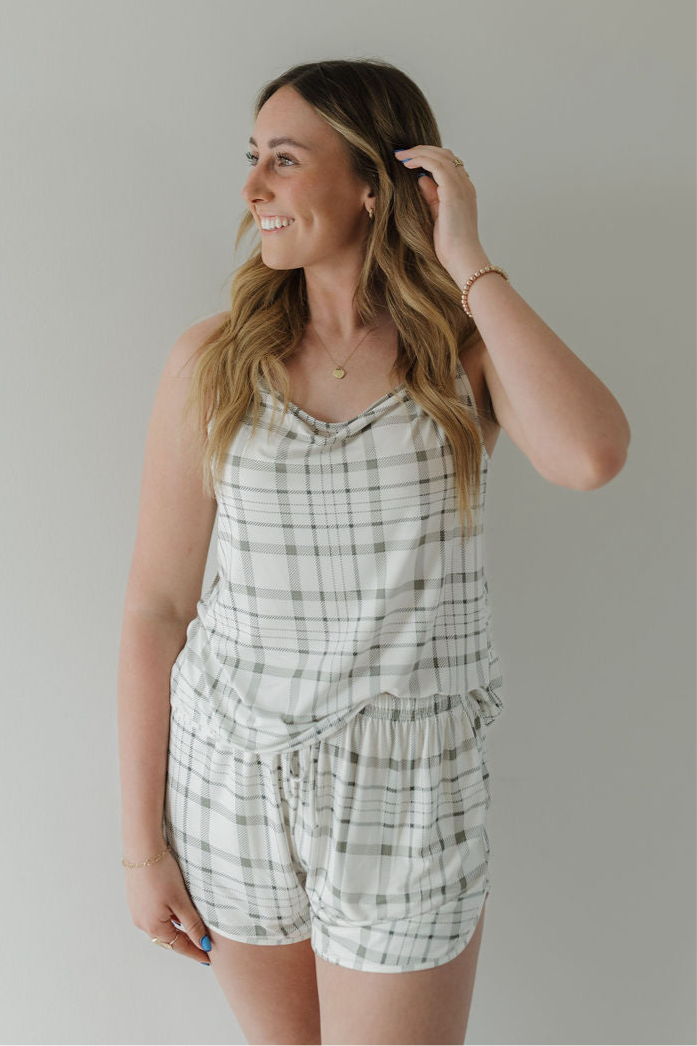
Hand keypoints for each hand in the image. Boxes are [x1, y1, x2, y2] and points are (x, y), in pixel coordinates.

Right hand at [123, 849, 212, 963]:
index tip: (208, 960)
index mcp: (154, 926)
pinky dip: (168, 918)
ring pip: (162, 927)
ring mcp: (137, 911)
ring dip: (177, 930)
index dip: (195, 953)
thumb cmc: (161, 873)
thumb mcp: (181, 901)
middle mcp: (142, 923)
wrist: (142, 849)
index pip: (179, 946)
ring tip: (193, 931)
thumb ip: (192, 925)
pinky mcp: (137, 900)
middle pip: (169, 939)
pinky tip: (178, 913)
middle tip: (203, 948)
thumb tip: (204, 945)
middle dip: (186, 943)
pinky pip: (155, 916)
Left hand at [394, 145, 489, 284]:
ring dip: (419, 152)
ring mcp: (461, 186)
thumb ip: (431, 195)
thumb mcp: (437, 214)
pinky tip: (407, 163)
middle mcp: (465, 185)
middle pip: (445, 155)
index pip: (448, 164)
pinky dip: (421, 159)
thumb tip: (421, 178)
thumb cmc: (450, 244)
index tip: (409, 160)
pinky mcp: (453, 191)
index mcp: (463, 191)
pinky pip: (437, 165)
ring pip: (441, 155)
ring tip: (401, 156)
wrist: (462, 258)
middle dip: (422, 150)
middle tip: (402, 153)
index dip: (429, 157)